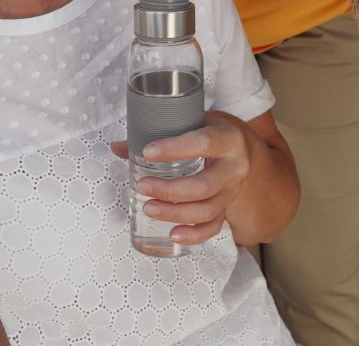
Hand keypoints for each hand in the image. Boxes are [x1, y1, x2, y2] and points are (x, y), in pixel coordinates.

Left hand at [110, 111, 252, 245]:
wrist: (239, 148)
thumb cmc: (210, 133)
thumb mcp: (191, 124)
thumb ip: (158, 133)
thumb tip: (119, 147)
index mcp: (228, 139)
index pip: (204, 143)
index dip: (176, 148)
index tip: (148, 152)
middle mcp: (235, 167)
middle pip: (204, 186)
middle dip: (169, 190)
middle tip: (142, 186)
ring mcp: (232, 191)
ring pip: (207, 210)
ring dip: (175, 213)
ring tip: (148, 208)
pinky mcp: (227, 208)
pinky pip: (213, 227)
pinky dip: (194, 234)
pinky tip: (173, 234)